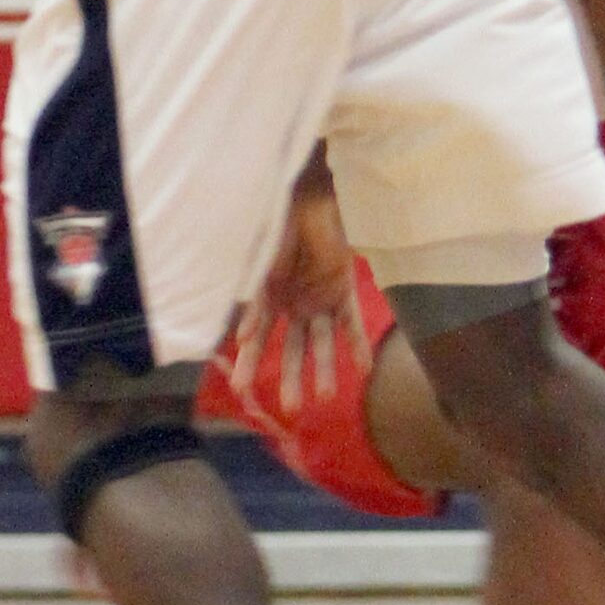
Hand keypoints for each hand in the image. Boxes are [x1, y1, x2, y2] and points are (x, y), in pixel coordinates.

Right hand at [230, 189, 372, 410]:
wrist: (305, 196)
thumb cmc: (275, 225)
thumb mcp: (259, 266)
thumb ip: (255, 301)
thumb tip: (245, 337)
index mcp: (269, 299)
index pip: (258, 339)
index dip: (249, 363)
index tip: (240, 390)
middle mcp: (295, 304)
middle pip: (292, 349)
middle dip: (291, 378)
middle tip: (289, 408)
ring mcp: (320, 298)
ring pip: (323, 342)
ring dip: (325, 369)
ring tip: (326, 398)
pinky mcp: (345, 288)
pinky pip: (352, 322)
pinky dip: (358, 344)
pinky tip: (364, 369)